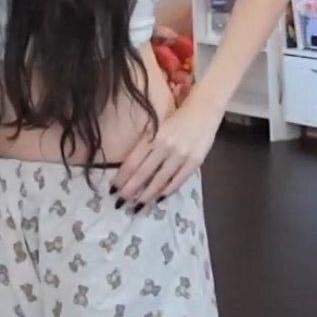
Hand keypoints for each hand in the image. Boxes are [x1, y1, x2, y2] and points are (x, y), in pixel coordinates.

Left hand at [109, 90, 223, 208]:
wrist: (204, 109)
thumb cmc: (176, 119)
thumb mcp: (157, 128)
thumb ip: (146, 145)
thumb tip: (130, 170)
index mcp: (152, 135)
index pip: (133, 161)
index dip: (122, 177)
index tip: (112, 189)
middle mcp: (165, 145)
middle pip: (143, 173)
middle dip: (130, 190)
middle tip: (120, 203)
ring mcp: (181, 154)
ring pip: (160, 180)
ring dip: (147, 195)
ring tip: (137, 206)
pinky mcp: (195, 161)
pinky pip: (178, 180)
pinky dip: (167, 191)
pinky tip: (158, 198)